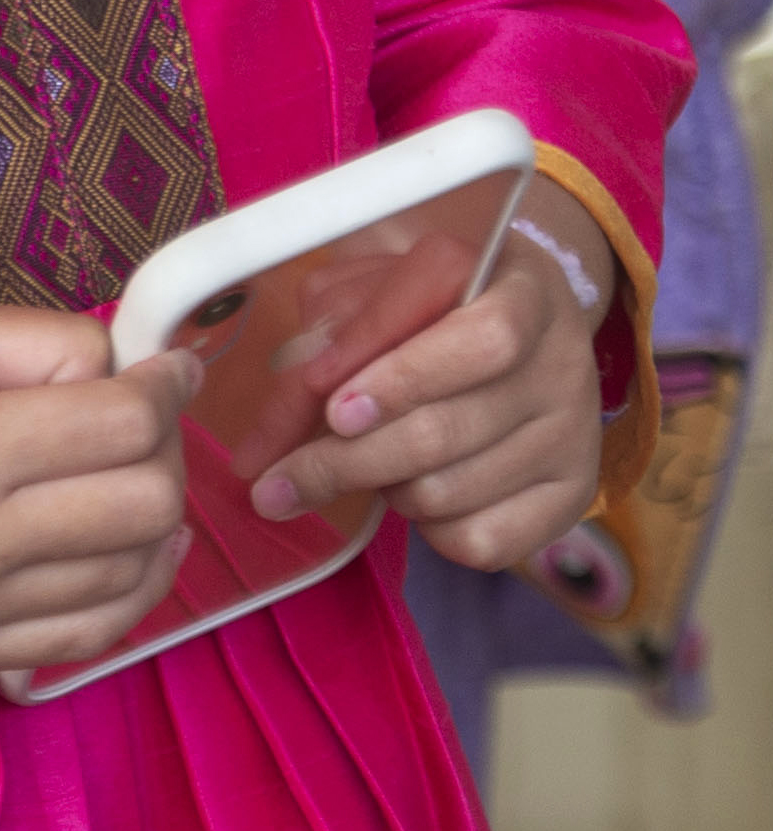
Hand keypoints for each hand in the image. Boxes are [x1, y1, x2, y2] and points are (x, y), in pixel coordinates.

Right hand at [0, 303, 199, 673]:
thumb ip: (32, 343)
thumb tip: (127, 364)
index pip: (123, 425)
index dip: (163, 382)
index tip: (164, 361)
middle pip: (145, 505)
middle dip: (163, 446)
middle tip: (138, 412)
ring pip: (132, 580)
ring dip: (153, 519)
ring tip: (127, 472)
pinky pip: (83, 638)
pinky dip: (122, 590)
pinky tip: (114, 545)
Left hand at [248, 179, 615, 572]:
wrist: (515, 325)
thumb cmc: (421, 303)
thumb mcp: (364, 295)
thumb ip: (315, 352)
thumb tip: (257, 452)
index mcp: (519, 288)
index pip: (481, 342)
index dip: (403, 378)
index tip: (331, 407)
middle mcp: (561, 362)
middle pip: (450, 430)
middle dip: (349, 459)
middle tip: (279, 481)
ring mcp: (574, 433)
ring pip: (453, 490)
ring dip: (383, 486)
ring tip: (361, 460)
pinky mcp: (574, 496)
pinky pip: (483, 542)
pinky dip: (428, 528)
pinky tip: (412, 490)